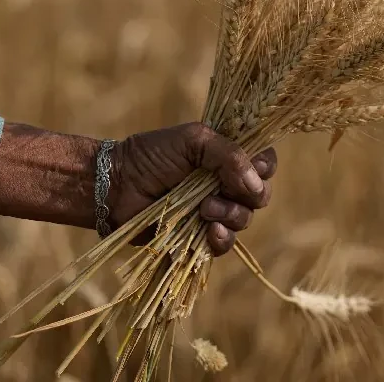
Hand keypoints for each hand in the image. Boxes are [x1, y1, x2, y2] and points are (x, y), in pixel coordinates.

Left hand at [109, 122, 275, 255]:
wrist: (118, 184)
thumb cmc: (152, 155)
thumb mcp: (194, 140)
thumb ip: (229, 155)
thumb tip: (257, 185)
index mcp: (227, 157)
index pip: (265, 162)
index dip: (264, 168)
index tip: (252, 168)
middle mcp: (226, 184)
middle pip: (261, 194)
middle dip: (248, 195)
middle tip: (220, 189)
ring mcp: (214, 211)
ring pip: (245, 219)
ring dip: (231, 215)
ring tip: (204, 209)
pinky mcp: (200, 236)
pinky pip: (225, 244)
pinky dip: (222, 238)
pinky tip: (209, 231)